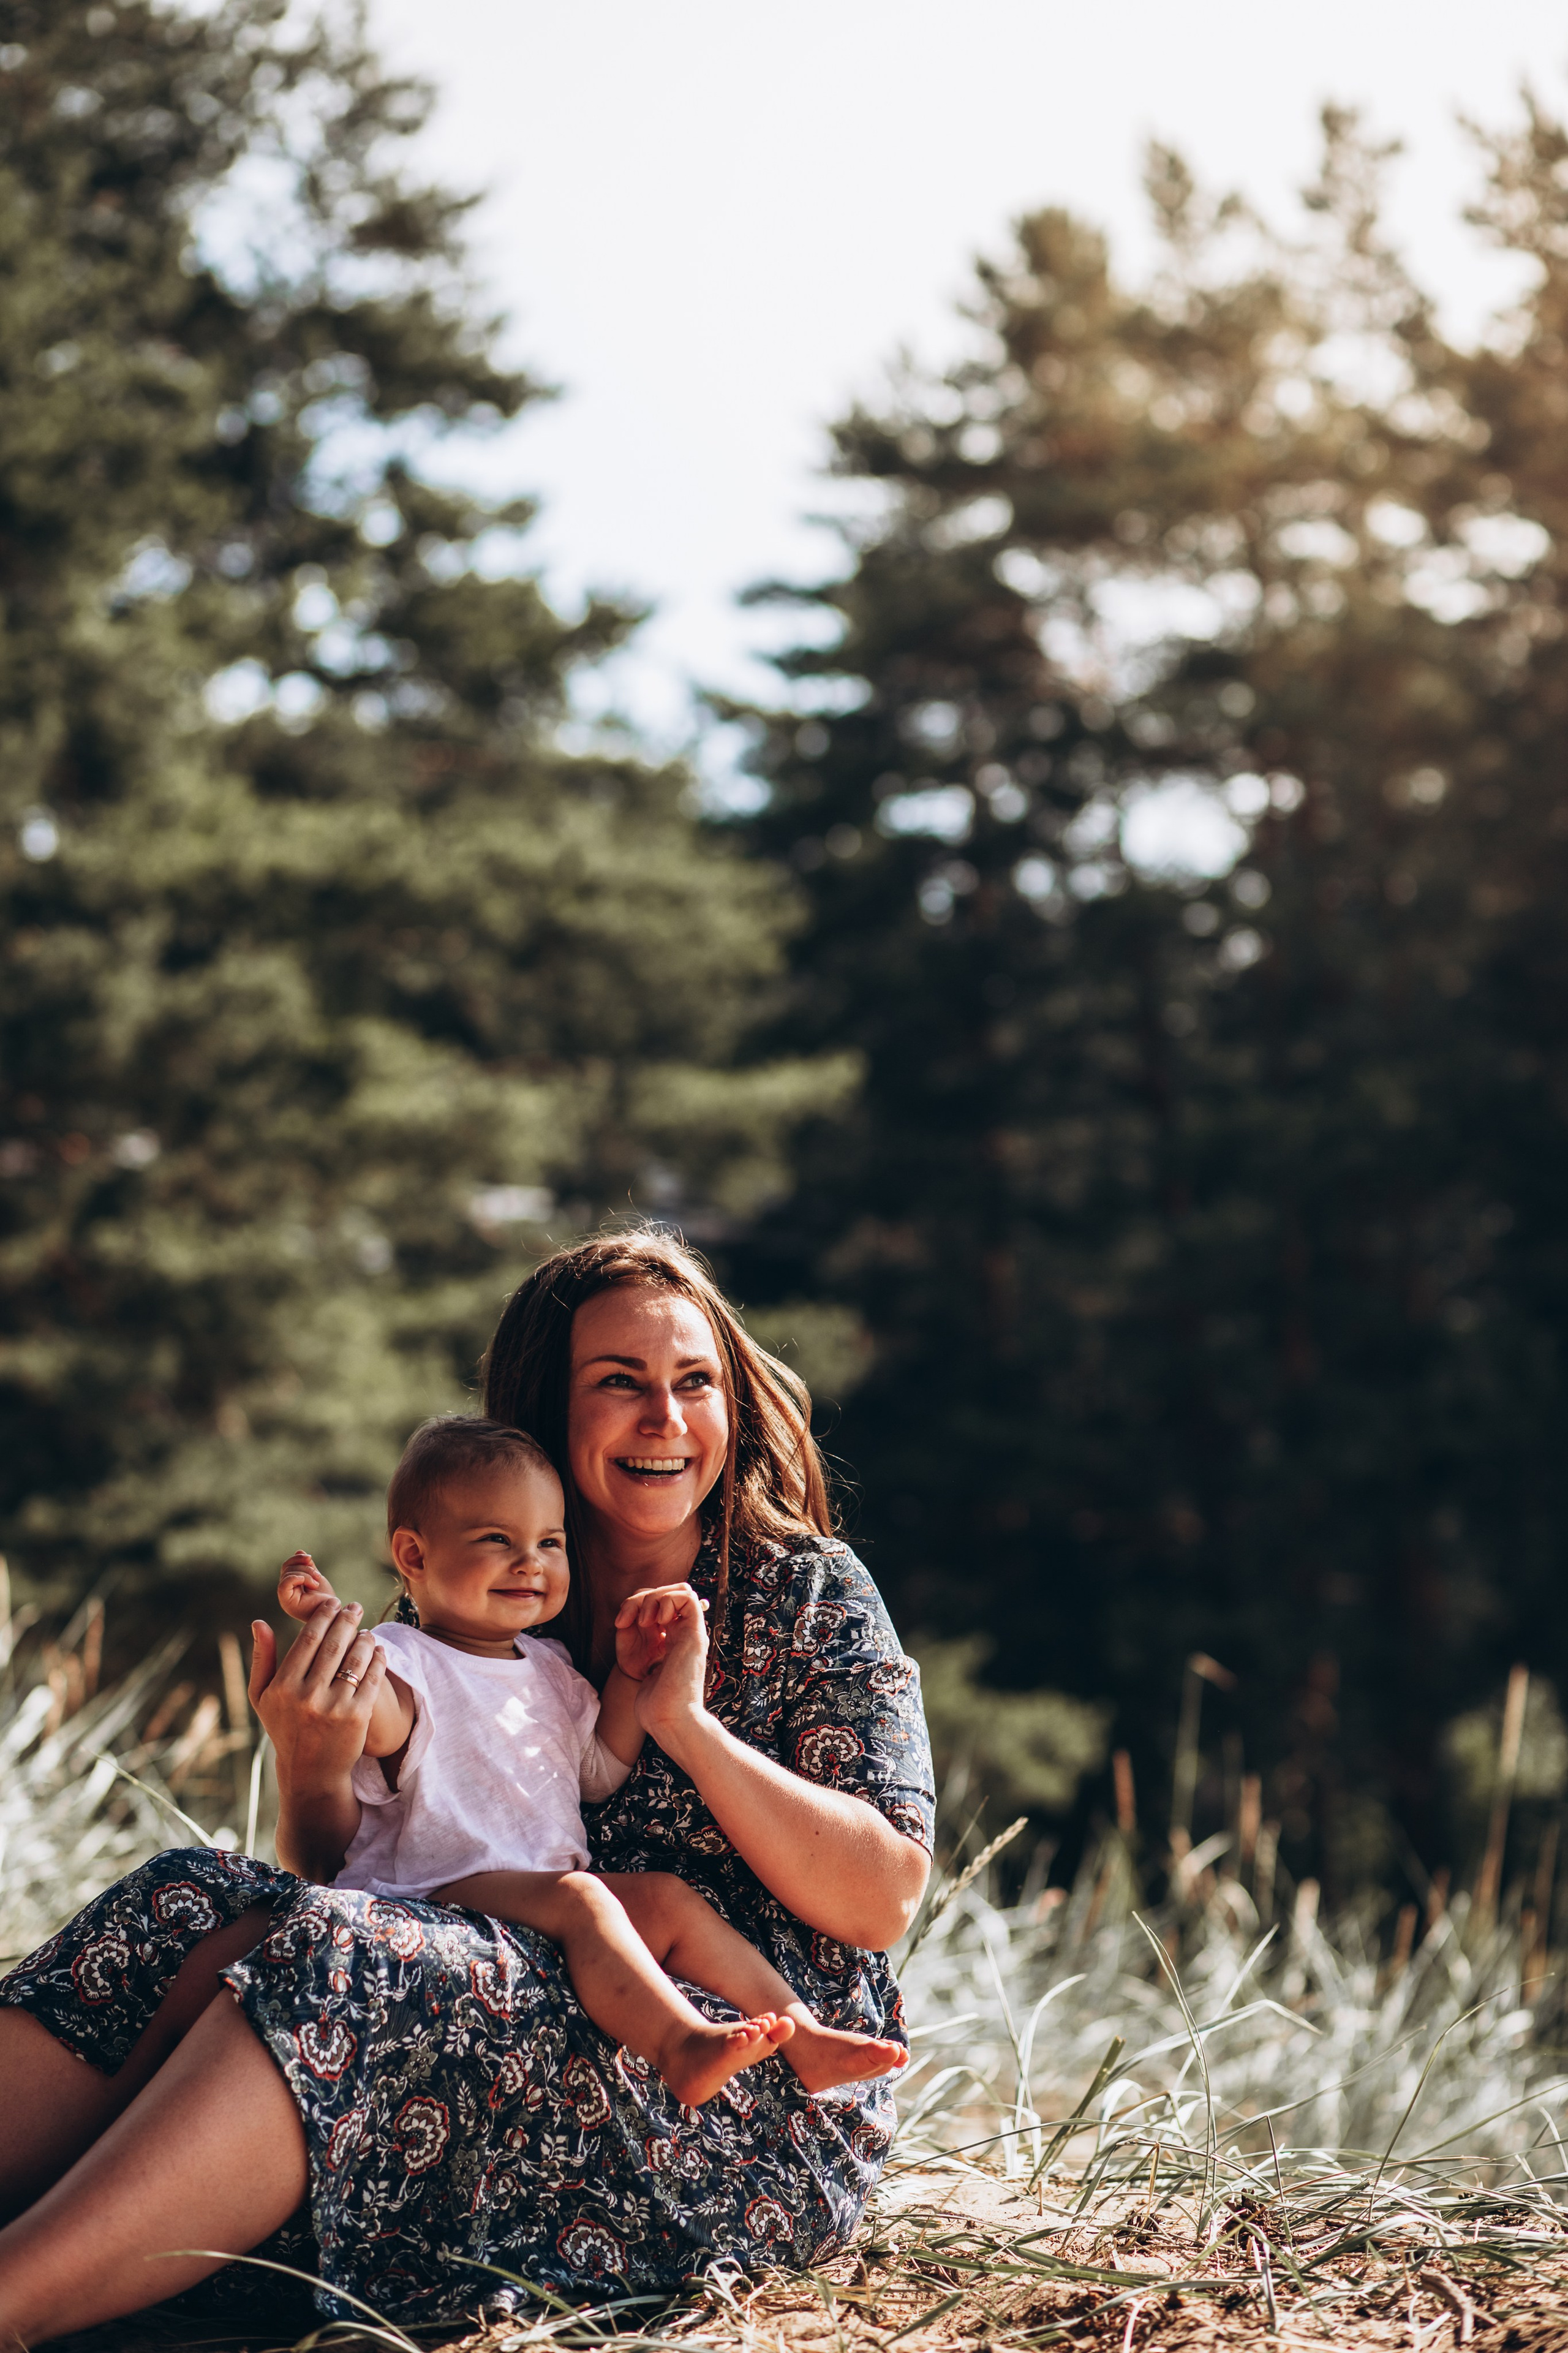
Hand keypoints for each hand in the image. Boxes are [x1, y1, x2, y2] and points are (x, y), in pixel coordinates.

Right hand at [247, 1598, 384, 1792]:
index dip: (323, 1616)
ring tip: (366, 1630)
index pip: (307, 1639)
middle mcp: (307, 1696)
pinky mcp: (357, 1717)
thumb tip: (258, 1622)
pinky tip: (378, 1650)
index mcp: (283, 1687)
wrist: (311, 1772)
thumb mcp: (262, 1698)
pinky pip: (372, 1678)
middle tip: (354, 1608)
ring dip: (364, 1638)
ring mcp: (334, 1707)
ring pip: (355, 1659)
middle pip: (333, 1644)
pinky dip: (378, 1659)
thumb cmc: (284, 1728)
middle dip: (346, 1620)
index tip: (333, 1604)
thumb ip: (261, 1659)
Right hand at [277, 1550, 335, 1622]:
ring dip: (305, 1573)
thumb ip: (307, 1567)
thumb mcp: (316, 1578)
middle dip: (304, 1567)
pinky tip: (311, 1583)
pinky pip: (284, 1585)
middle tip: (318, 1576)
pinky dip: (297, 1578)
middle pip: (286, 1569)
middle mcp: (286, 1593)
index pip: (286, 1567)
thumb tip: (299, 1551)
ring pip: (287, 1574)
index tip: (311, 1560)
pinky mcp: (288, 1604)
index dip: (297, 1559)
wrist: (336, 1614)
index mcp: (291, 1587)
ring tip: (317, 1581)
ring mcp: (285, 1599)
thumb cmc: (327, 1599)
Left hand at [613, 1584, 709, 1751]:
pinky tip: (657, 1621)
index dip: (637, 1604)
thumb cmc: (654, 1703)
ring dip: (654, 1597)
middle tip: (629, 1620)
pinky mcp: (695, 1634)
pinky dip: (668, 1600)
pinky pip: (687, 1597)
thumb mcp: (639, 1664)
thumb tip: (628, 1619)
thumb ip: (637, 1643)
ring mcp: (691, 1633)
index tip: (620, 1624)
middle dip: (644, 1597)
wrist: (668, 1720)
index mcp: (672, 1639)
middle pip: (668, 1592)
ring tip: (644, 1621)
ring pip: (679, 1589)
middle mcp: (683, 1633)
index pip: (659, 1603)